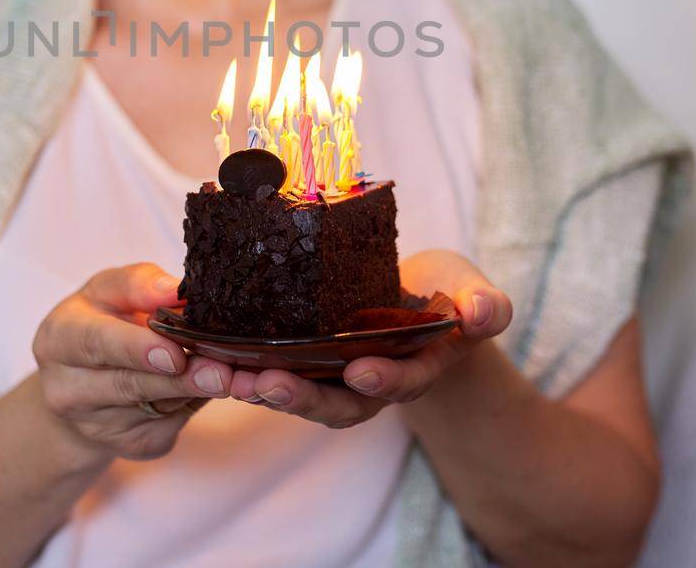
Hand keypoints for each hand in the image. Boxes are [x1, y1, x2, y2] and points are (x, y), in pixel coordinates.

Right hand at [32, 262, 234, 460]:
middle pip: (129, 384)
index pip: (95, 343)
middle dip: (178, 379)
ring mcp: (98, 425)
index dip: (135, 349)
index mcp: (58, 338)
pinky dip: (196, 405)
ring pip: (156, 408)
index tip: (173, 354)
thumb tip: (175, 290)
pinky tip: (213, 389)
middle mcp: (68, 389)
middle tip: (220, 372)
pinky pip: (170, 426)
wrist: (81, 385)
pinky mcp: (131, 445)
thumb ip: (139, 285)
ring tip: (230, 378)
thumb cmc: (100, 323)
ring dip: (195, 392)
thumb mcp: (109, 292)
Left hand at [227, 249, 511, 426]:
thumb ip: (483, 304)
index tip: (360, 371)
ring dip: (260, 388)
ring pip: (297, 392)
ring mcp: (333, 375)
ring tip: (226, 377)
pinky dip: (242, 366)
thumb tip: (487, 312)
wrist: (420, 297)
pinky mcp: (302, 358)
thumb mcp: (470, 291)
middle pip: (337, 403)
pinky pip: (270, 368)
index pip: (399, 381)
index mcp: (414, 368)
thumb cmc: (447, 294)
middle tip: (269, 386)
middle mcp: (369, 382)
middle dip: (304, 398)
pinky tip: (208, 354)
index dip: (382, 380)